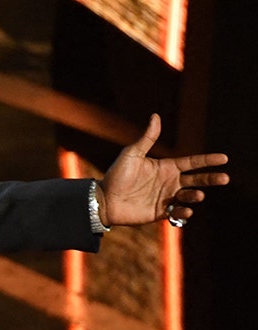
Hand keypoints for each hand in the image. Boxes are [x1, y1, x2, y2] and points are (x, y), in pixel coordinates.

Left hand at [99, 114, 228, 226]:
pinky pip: (177, 213)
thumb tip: (156, 116)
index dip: (208, 160)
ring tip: (197, 195)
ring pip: (189, 196)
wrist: (104, 199)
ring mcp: (166, 198)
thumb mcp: (131, 154)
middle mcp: (169, 182)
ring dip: (195, 196)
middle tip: (225, 178)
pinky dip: (183, 212)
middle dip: (211, 179)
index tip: (224, 158)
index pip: (192, 162)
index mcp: (166, 167)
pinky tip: (185, 209)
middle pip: (197, 180)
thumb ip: (147, 138)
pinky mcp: (160, 213)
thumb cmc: (116, 175)